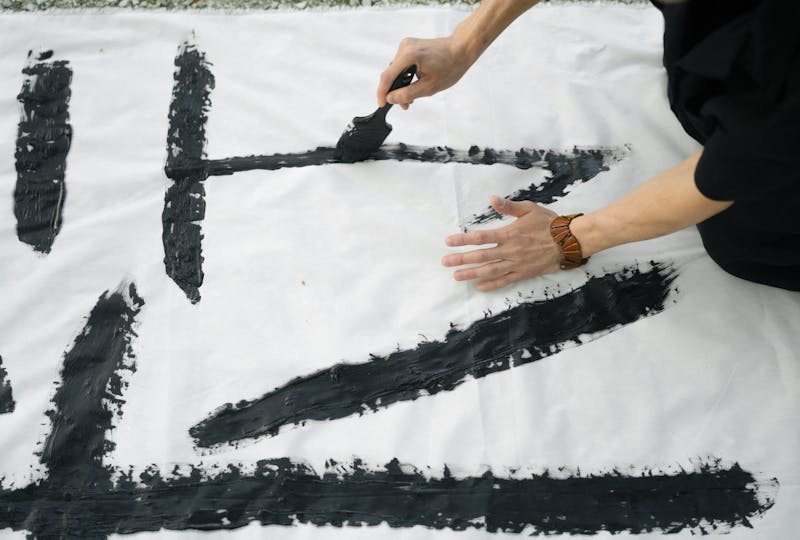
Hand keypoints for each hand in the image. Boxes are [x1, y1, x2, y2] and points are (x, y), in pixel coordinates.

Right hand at [377, 36, 471, 109]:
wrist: (461, 49)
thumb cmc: (450, 66)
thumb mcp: (429, 87)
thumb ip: (407, 94)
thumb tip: (391, 99)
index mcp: (409, 56)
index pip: (387, 76)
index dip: (382, 93)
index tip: (382, 104)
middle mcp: (405, 47)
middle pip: (391, 73)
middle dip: (395, 91)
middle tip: (404, 105)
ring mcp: (407, 45)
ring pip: (396, 70)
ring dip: (401, 84)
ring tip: (411, 98)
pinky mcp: (410, 46)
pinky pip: (402, 64)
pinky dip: (405, 76)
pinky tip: (413, 85)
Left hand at [442, 196, 561, 290]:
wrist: (569, 240)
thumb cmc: (548, 223)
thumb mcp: (529, 209)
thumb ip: (509, 206)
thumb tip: (492, 199)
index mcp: (510, 234)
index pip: (481, 237)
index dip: (463, 240)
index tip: (449, 241)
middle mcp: (511, 250)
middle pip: (481, 256)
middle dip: (461, 259)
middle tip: (445, 262)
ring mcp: (517, 264)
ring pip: (490, 271)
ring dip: (472, 274)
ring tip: (456, 276)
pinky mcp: (524, 273)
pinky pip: (505, 281)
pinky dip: (491, 284)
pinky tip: (479, 286)